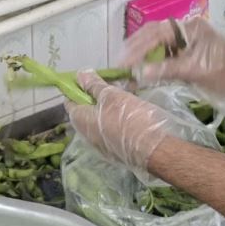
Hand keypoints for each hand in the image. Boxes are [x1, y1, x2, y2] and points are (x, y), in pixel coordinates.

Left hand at [65, 71, 189, 171]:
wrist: (154, 149)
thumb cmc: (129, 118)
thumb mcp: (112, 95)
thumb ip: (94, 85)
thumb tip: (79, 74)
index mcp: (80, 120)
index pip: (70, 101)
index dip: (77, 88)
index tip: (91, 78)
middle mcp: (86, 136)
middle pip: (86, 112)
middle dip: (96, 97)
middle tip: (112, 86)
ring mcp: (101, 146)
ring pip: (100, 121)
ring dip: (108, 108)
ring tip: (125, 97)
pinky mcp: (115, 151)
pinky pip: (111, 131)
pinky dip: (116, 120)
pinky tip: (131, 113)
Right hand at [119, 16, 224, 105]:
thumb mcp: (196, 70)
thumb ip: (166, 70)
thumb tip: (137, 73)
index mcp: (190, 27)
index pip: (156, 33)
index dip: (136, 48)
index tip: (123, 63)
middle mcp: (188, 30)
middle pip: (155, 36)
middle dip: (136, 50)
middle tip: (120, 66)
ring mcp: (191, 42)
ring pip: (161, 46)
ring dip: (144, 57)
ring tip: (129, 70)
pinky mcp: (193, 55)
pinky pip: (169, 56)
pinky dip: (156, 64)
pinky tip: (146, 73)